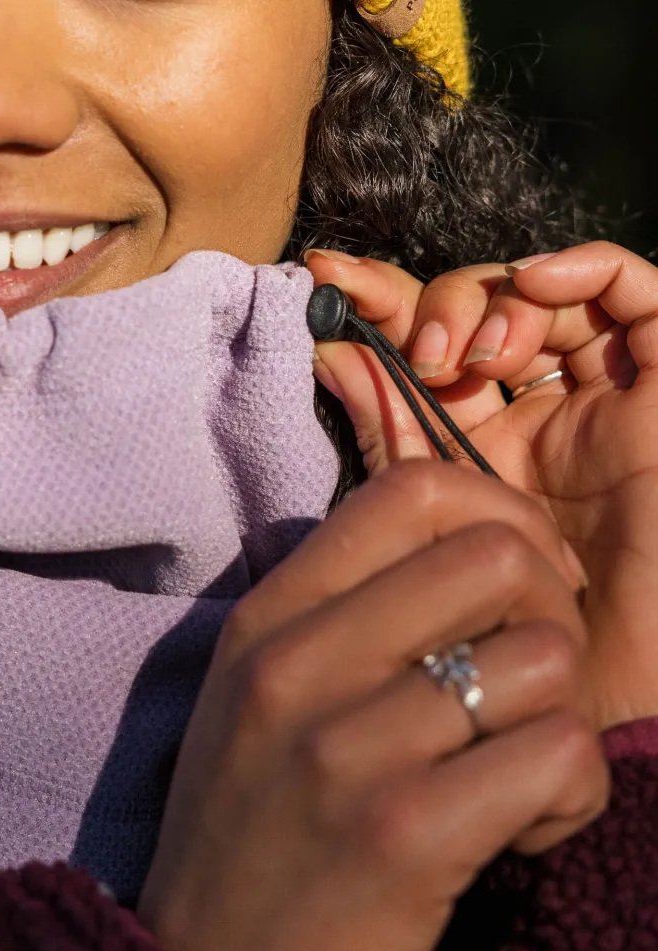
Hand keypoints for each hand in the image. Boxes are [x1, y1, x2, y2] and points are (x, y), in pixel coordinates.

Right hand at [139, 463, 606, 950]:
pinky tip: (527, 826)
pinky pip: (559, 755)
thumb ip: (340, 608)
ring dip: (566, 715)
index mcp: (268, 616)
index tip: (521, 578)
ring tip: (521, 766)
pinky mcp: (406, 835)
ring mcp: (351, 747)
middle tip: (532, 679)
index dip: (501, 512)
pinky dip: (573, 791)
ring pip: (545, 657)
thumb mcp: (256, 688)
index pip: (411, 489)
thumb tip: (470, 544)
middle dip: (553, 610)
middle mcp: (302, 663)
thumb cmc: (250, 824)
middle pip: (497, 558)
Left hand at [306, 242, 657, 726]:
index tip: (325, 278)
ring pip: (549, 295)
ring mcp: (600, 400)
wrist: (597, 680)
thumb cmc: (516, 621)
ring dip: (498, 300)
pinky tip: (536, 287)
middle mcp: (537, 411)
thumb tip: (331, 353)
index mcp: (479, 441)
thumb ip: (393, 438)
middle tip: (418, 352)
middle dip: (432, 303)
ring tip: (469, 356)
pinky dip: (589, 270)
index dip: (381, 300)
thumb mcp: (439, 514)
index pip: (428, 343)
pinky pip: (643, 297)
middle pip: (482, 310)